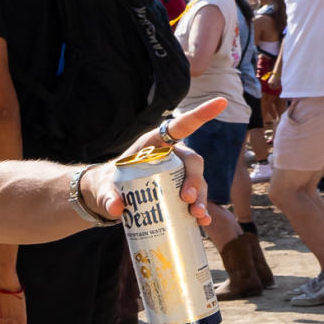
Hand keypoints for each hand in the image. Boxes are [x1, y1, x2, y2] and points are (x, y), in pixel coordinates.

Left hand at [87, 98, 225, 228]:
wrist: (107, 199)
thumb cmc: (106, 184)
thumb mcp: (102, 189)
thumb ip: (106, 197)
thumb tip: (116, 208)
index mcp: (154, 143)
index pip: (180, 126)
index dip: (200, 114)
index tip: (221, 101)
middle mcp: (171, 156)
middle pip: (192, 162)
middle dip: (194, 179)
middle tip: (187, 199)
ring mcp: (177, 174)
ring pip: (198, 182)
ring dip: (201, 197)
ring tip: (197, 215)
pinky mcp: (178, 191)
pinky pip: (195, 198)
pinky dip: (200, 210)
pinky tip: (202, 222)